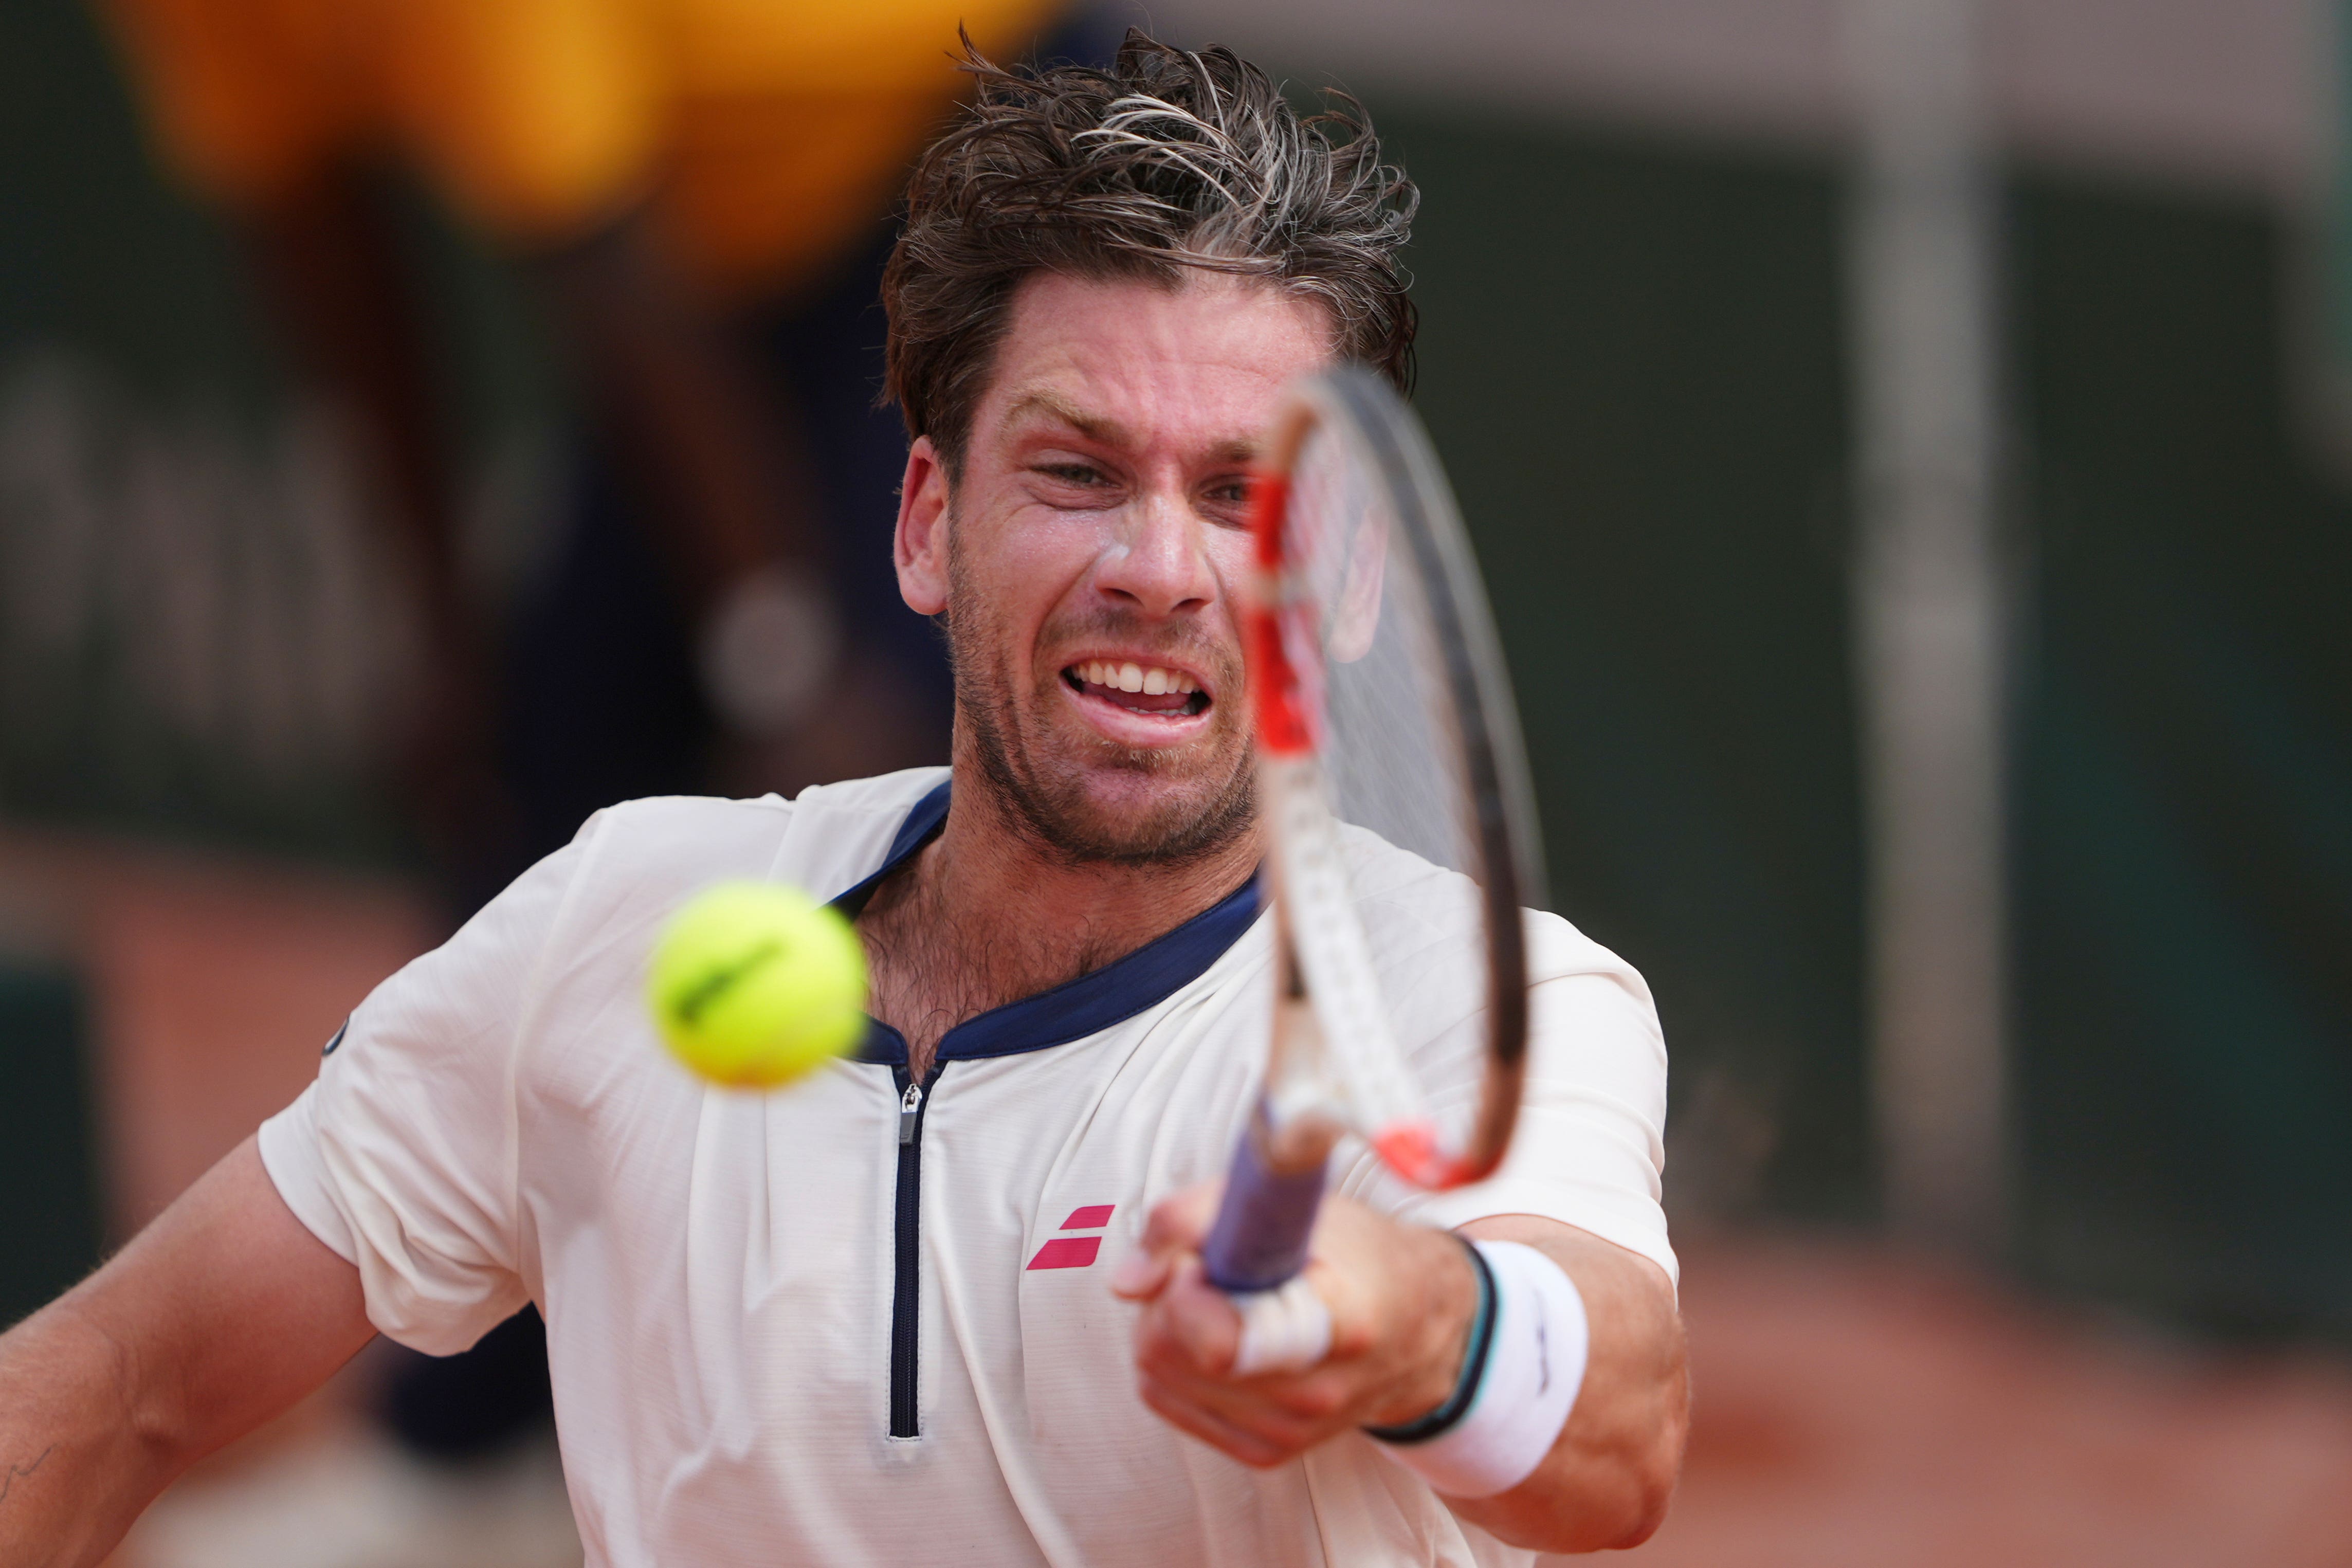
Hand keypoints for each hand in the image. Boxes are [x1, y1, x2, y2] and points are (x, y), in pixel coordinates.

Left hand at [1110, 1183, 1478, 1467]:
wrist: (1418, 1325)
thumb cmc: (1353, 1250)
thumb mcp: (1291, 1203)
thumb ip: (1195, 1219)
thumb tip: (1126, 1282)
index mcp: (1341, 1323)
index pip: (1224, 1339)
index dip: (1186, 1290)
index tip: (1200, 1260)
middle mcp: (1316, 1393)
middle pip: (1173, 1351)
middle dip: (1167, 1295)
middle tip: (1210, 1267)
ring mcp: (1291, 1432)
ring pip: (1157, 1375)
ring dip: (1164, 1323)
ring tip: (1218, 1295)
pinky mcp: (1266, 1452)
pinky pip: (1167, 1399)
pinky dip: (1171, 1358)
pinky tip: (1214, 1330)